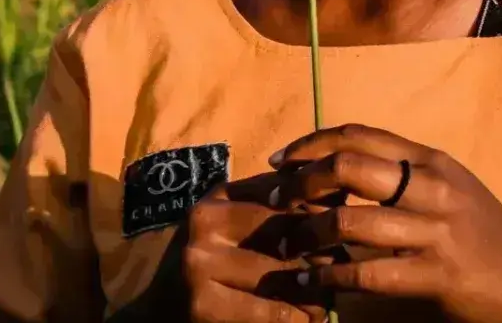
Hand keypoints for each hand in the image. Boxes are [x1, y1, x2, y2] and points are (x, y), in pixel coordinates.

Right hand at [144, 171, 330, 322]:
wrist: (159, 306)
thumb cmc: (212, 259)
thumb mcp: (236, 220)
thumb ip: (276, 204)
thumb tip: (338, 191)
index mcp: (218, 197)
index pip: (285, 198)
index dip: (320, 216)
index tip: (341, 234)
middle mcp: (205, 223)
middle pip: (287, 235)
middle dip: (322, 254)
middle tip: (342, 270)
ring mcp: (201, 264)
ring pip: (283, 276)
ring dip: (316, 292)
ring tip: (327, 300)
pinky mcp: (203, 305)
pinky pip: (270, 313)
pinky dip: (297, 319)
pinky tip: (307, 320)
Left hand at [263, 124, 501, 322]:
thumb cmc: (482, 233)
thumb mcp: (448, 187)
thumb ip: (402, 172)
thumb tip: (336, 165)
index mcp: (432, 160)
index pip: (358, 135)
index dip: (311, 143)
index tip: (279, 160)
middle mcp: (433, 187)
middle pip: (347, 167)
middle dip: (300, 183)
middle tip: (276, 200)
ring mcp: (436, 231)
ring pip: (348, 221)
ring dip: (305, 234)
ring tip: (287, 245)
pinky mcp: (436, 274)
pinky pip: (366, 272)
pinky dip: (328, 275)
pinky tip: (310, 280)